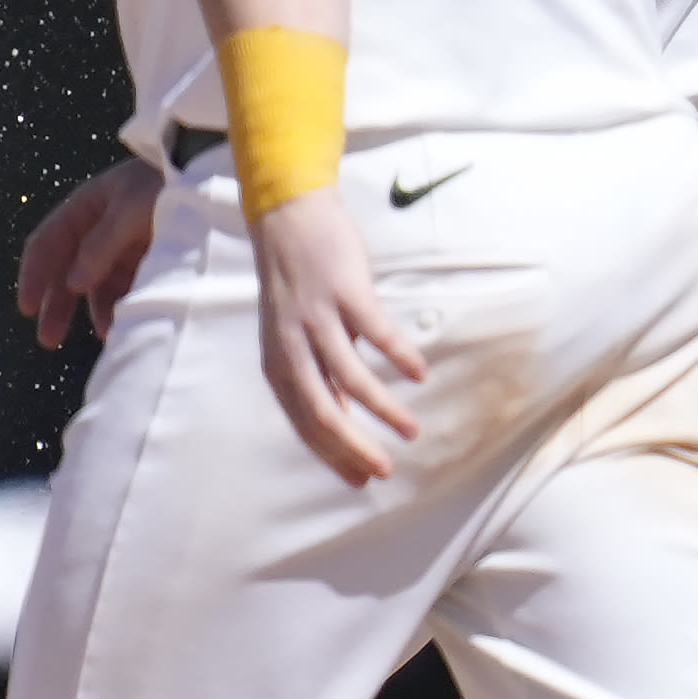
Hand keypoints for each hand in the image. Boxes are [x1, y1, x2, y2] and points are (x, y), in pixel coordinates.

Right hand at [16, 158, 162, 346]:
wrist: (212, 177)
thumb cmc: (165, 184)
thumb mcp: (128, 209)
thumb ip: (100, 246)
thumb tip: (72, 284)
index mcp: (85, 209)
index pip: (48, 244)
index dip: (34, 275)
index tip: (28, 308)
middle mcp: (98, 230)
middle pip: (67, 271)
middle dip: (58, 305)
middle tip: (49, 340)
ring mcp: (122, 248)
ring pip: (97, 286)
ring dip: (95, 311)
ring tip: (106, 333)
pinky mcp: (145, 263)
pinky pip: (124, 290)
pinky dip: (119, 308)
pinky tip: (122, 325)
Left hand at [248, 188, 423, 484]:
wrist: (287, 218)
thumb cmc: (295, 284)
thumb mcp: (291, 336)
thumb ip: (313, 374)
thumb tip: (342, 419)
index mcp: (279, 364)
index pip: (304, 424)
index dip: (333, 455)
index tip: (362, 480)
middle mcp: (293, 347)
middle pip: (322, 413)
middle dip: (355, 448)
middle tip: (385, 471)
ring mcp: (318, 319)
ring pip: (352, 379)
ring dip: (384, 410)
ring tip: (412, 430)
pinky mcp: (344, 292)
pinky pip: (376, 334)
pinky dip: (399, 356)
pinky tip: (418, 374)